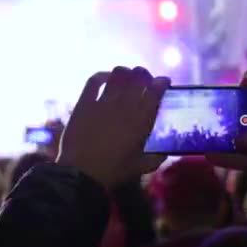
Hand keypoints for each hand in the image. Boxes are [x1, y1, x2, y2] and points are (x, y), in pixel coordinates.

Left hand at [57, 67, 170, 188]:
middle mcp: (124, 106)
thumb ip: (156, 157)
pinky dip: (101, 75)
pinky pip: (94, 81)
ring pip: (118, 74)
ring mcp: (103, 102)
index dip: (162, 82)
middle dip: (144, 74)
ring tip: (126, 78)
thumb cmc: (113, 171)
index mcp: (141, 120)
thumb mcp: (141, 166)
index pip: (156, 91)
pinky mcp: (84, 103)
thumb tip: (165, 152)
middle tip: (143, 80)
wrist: (81, 173)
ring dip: (125, 73)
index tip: (163, 82)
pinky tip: (105, 78)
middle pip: (138, 77)